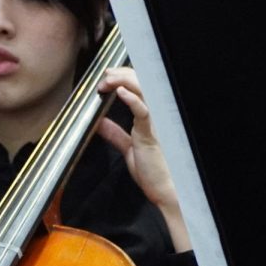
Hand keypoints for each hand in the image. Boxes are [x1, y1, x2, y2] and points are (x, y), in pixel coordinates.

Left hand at [97, 67, 190, 252]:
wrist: (166, 190)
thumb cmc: (153, 172)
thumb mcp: (129, 149)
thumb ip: (115, 134)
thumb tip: (100, 123)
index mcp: (149, 118)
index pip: (139, 88)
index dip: (123, 77)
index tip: (106, 76)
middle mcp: (155, 116)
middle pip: (142, 84)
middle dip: (121, 74)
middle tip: (104, 76)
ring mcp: (155, 123)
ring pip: (143, 91)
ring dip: (123, 81)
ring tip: (107, 80)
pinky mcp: (151, 134)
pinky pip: (143, 111)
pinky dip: (132, 99)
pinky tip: (120, 92)